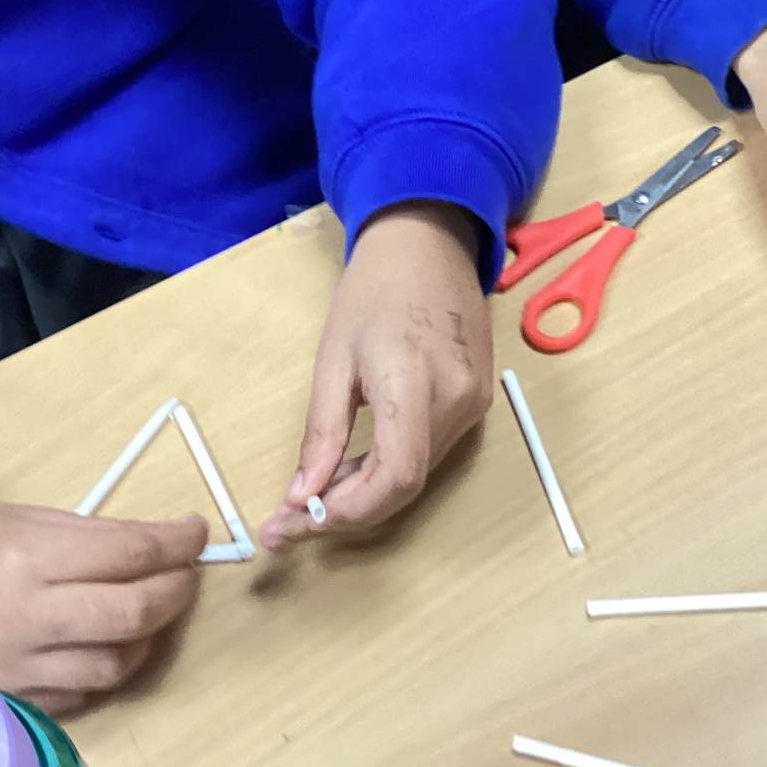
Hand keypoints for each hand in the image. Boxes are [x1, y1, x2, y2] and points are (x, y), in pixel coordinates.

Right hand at [0, 495, 206, 715]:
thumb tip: (156, 548)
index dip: (177, 540)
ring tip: (150, 607)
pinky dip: (108, 666)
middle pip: (135, 613)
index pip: (131, 553)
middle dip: (177, 588)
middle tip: (186, 570)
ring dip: (149, 634)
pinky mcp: (12, 698)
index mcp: (31, 557)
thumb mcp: (25, 517)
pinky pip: (83, 691)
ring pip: (118, 663)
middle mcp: (29, 616)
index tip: (195, 530)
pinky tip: (109, 641)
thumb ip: (90, 538)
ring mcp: (20, 665)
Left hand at [259, 201, 491, 548]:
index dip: (347, 513)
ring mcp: (475, 405)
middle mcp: (457, 401)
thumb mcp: (333, 359)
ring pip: (417, 475)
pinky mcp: (477, 404)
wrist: (429, 244)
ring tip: (316, 491)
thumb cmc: (375, 289)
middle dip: (345, 510)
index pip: (395, 477)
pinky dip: (389, 469)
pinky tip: (355, 466)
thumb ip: (322, 434)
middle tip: (289, 519)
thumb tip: (302, 497)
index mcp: (415, 382)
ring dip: (365, 492)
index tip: (297, 522)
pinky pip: (430, 454)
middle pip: (404, 486)